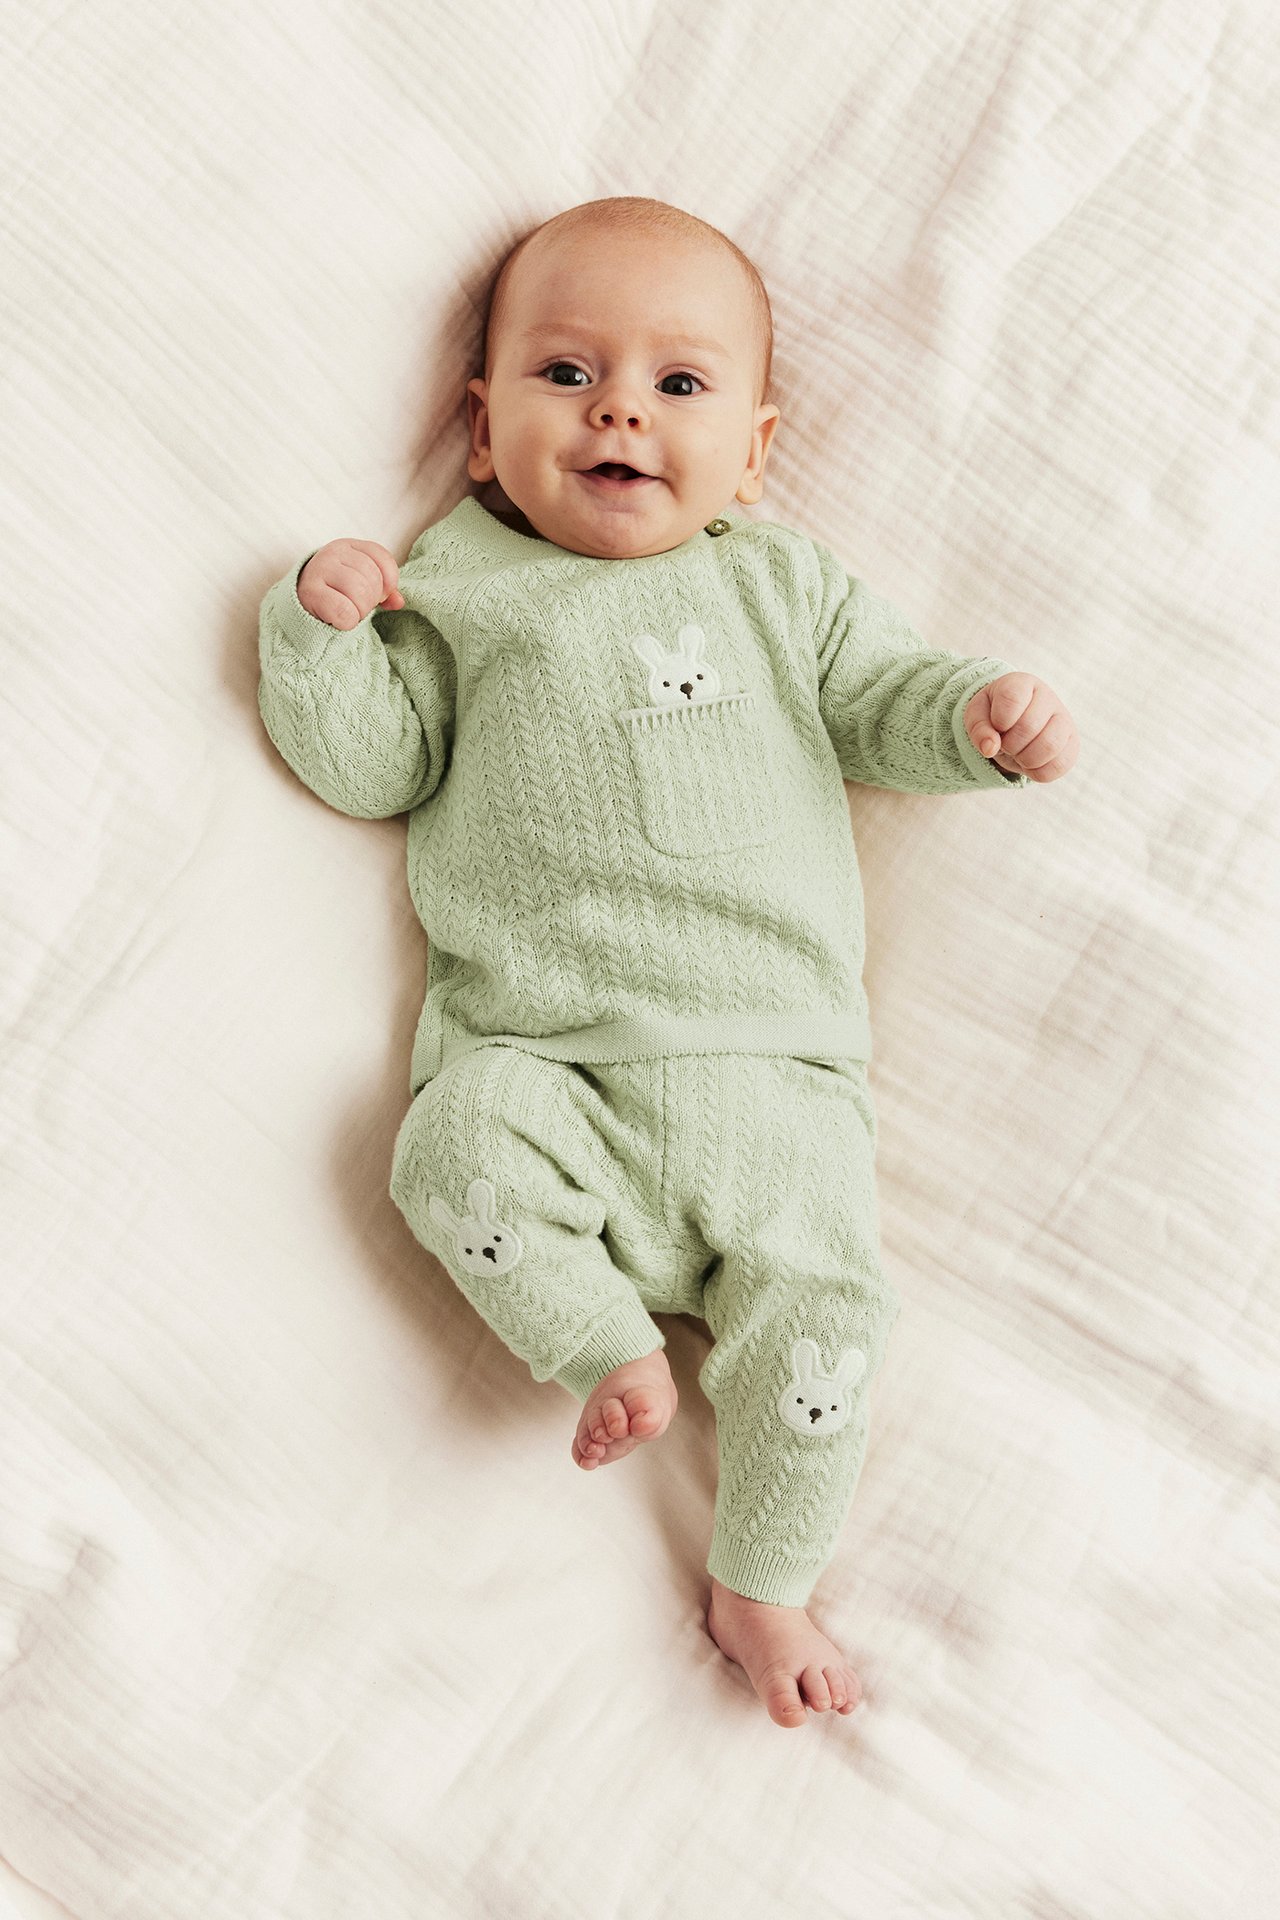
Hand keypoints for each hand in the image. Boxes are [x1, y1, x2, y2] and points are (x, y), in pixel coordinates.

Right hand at [297, 539, 403, 629]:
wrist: (298, 603)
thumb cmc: (336, 592)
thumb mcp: (360, 584)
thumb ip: (383, 590)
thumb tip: (398, 601)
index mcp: (349, 546)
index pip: (382, 558)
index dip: (389, 581)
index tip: (381, 595)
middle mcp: (333, 552)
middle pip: (372, 577)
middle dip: (372, 600)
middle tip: (360, 607)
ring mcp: (319, 570)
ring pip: (359, 592)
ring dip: (361, 611)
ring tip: (351, 613)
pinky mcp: (310, 592)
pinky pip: (343, 611)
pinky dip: (348, 622)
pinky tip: (340, 621)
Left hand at [963, 672, 1078, 783]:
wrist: (1014, 725)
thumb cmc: (994, 716)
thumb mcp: (977, 716)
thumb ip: (978, 728)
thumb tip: (989, 748)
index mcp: (1022, 683)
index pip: (1011, 698)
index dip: (999, 720)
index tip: (997, 725)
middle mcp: (1048, 697)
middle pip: (1029, 727)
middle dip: (1008, 744)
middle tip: (1005, 743)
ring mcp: (1065, 720)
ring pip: (1049, 746)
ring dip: (1024, 759)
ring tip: (1017, 752)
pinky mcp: (1073, 744)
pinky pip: (1059, 766)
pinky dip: (1037, 771)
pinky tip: (1029, 762)